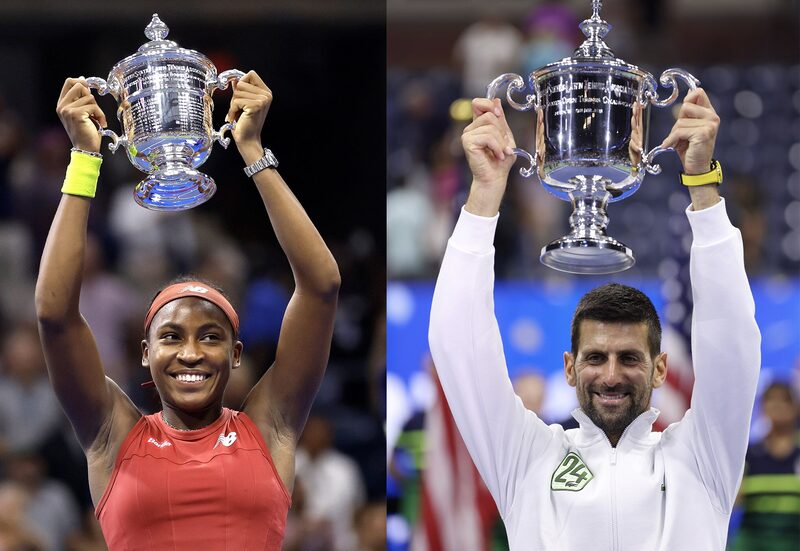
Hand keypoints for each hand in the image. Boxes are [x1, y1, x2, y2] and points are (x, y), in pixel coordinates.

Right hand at [56, 78, 106, 152]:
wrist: (85, 149)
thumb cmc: (86, 132)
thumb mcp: (82, 112)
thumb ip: (80, 98)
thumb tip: (82, 79)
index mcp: (62, 104)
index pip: (69, 82)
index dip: (82, 82)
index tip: (90, 91)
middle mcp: (62, 106)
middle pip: (79, 85)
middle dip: (91, 96)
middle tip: (94, 110)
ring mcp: (67, 110)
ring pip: (89, 96)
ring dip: (97, 108)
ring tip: (97, 119)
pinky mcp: (75, 114)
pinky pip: (93, 106)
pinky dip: (100, 114)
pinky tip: (100, 123)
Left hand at [226, 70, 271, 162]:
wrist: (248, 140)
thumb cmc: (245, 122)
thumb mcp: (243, 102)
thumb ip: (241, 90)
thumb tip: (234, 79)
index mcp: (266, 92)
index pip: (251, 74)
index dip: (241, 82)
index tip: (239, 95)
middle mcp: (267, 95)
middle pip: (241, 82)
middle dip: (235, 95)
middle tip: (239, 109)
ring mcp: (263, 100)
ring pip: (237, 91)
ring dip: (233, 104)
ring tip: (238, 113)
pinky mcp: (256, 106)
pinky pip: (236, 101)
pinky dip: (232, 110)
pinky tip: (236, 117)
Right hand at [462, 98, 516, 215]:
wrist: (495, 178)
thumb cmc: (500, 160)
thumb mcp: (505, 136)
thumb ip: (501, 120)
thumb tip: (496, 100)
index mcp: (478, 125)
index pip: (478, 103)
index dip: (489, 104)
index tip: (498, 114)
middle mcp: (470, 128)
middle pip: (489, 115)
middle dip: (501, 131)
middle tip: (503, 146)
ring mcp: (467, 135)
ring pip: (490, 127)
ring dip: (501, 142)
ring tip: (501, 153)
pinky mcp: (467, 142)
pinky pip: (488, 137)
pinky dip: (497, 147)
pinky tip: (498, 155)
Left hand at [660, 88, 718, 174]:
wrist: (696, 167)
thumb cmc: (690, 148)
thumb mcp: (687, 127)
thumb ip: (688, 113)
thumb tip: (689, 93)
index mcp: (709, 113)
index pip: (699, 93)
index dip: (687, 99)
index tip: (681, 113)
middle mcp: (712, 117)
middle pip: (686, 106)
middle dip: (677, 121)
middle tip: (679, 134)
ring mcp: (710, 124)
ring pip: (680, 121)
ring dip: (673, 134)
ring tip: (677, 142)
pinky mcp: (703, 133)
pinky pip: (679, 131)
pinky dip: (671, 140)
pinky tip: (671, 146)